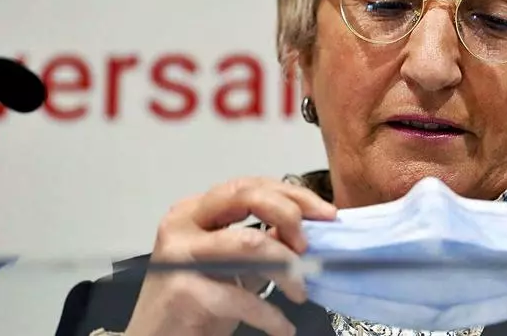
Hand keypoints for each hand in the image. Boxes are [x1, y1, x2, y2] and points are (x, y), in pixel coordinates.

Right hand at [124, 177, 337, 335]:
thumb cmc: (195, 304)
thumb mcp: (232, 266)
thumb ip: (262, 243)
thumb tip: (306, 229)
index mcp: (195, 211)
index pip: (249, 185)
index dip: (293, 195)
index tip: (326, 215)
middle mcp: (183, 224)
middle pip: (246, 196)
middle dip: (290, 215)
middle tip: (310, 246)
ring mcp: (180, 255)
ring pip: (250, 243)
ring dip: (288, 269)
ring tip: (301, 292)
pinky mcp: (184, 291)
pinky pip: (242, 296)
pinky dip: (271, 316)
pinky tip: (283, 327)